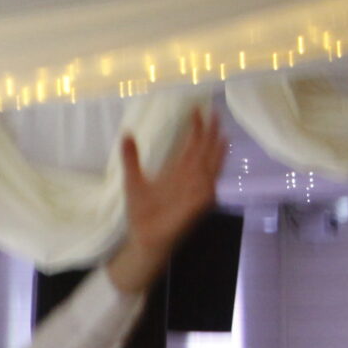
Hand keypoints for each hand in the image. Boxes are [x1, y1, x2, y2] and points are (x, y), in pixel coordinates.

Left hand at [110, 108, 227, 293]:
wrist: (143, 237)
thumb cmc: (141, 212)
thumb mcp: (133, 180)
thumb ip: (131, 158)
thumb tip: (125, 134)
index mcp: (177, 171)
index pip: (191, 145)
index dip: (195, 128)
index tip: (195, 110)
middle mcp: (190, 179)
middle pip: (205, 151)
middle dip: (210, 134)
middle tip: (214, 112)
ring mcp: (195, 191)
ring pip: (210, 166)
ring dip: (216, 151)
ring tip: (222, 133)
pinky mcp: (197, 205)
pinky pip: (207, 189)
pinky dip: (210, 178)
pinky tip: (212, 169)